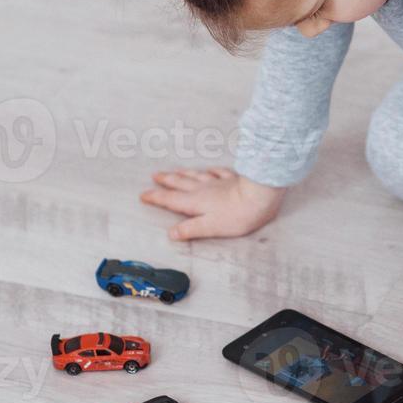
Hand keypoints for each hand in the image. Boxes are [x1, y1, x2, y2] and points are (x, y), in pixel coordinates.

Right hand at [139, 168, 284, 241]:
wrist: (259, 196)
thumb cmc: (236, 215)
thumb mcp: (210, 227)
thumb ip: (190, 230)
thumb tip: (171, 233)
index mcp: (195, 202)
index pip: (171, 199)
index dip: (156, 197)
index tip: (143, 195)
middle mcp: (203, 189)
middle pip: (180, 183)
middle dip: (166, 181)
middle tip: (155, 176)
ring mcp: (218, 182)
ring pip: (196, 176)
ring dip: (183, 174)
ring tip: (174, 171)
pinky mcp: (232, 179)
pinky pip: (218, 172)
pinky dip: (210, 171)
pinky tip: (209, 169)